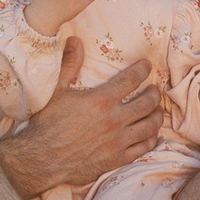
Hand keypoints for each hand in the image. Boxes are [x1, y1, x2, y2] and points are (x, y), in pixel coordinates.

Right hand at [0, 46, 158, 195]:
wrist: (41, 159)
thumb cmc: (47, 124)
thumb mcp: (56, 90)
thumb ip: (69, 64)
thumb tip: (75, 40)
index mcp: (102, 100)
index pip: (132, 79)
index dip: (143, 70)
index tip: (147, 66)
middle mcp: (115, 119)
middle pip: (148, 102)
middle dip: (154, 93)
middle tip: (154, 90)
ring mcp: (119, 141)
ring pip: (151, 125)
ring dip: (157, 115)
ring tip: (155, 110)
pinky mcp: (118, 158)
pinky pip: (144, 147)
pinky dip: (152, 138)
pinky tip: (151, 134)